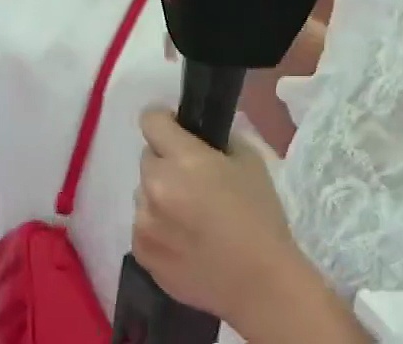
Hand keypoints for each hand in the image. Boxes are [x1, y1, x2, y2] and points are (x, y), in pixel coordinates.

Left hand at [132, 109, 304, 322]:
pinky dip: (158, 229)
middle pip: (148, 159)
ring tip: (191, 220)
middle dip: (167, 164)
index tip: (177, 130)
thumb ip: (222, 143)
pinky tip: (186, 243)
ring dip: (161, 198)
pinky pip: (143, 228)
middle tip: (194, 183)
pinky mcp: (141, 253)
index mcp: (183, 159)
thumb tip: (201, 140)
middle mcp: (155, 186)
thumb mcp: (252, 164)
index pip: (151, 121)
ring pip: (144, 196)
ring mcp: (143, 222)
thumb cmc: (261, 219)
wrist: (258, 282)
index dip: (164, 120)